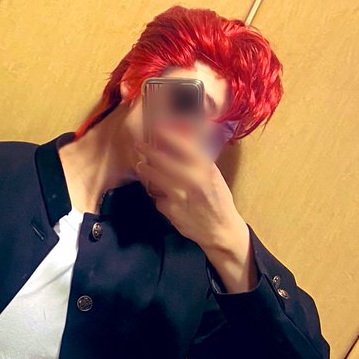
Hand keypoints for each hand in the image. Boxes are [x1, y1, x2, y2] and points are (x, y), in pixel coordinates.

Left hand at [134, 123, 243, 250]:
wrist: (220, 229)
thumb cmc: (218, 199)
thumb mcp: (213, 176)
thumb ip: (197, 161)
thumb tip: (181, 141)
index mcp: (206, 168)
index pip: (183, 147)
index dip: (168, 136)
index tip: (156, 129)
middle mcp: (193, 179)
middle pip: (164, 161)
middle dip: (148, 151)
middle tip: (138, 145)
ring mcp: (180, 196)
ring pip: (156, 178)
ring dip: (146, 170)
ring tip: (141, 166)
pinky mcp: (171, 210)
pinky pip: (159, 198)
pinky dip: (159, 197)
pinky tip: (163, 197)